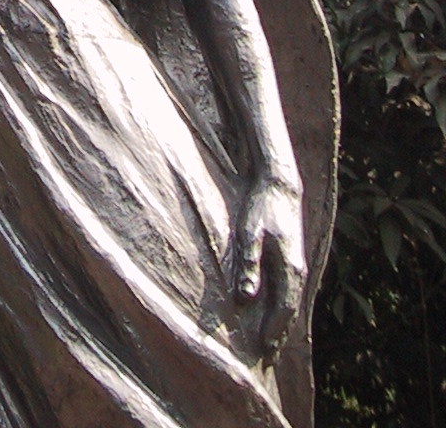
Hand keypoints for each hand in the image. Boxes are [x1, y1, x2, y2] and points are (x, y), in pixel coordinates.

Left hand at [234, 173, 306, 358]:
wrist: (281, 186)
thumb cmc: (261, 207)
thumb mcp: (250, 234)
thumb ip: (249, 266)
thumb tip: (246, 299)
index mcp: (290, 269)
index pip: (284, 310)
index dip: (274, 331)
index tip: (264, 351)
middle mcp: (298, 271)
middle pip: (290, 312)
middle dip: (279, 335)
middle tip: (268, 358)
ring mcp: (297, 265)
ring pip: (291, 303)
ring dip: (283, 324)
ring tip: (271, 344)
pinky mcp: (292, 258)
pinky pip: (289, 292)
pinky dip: (284, 308)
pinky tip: (275, 313)